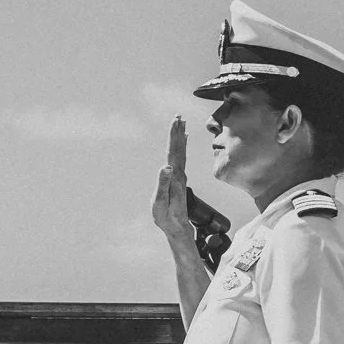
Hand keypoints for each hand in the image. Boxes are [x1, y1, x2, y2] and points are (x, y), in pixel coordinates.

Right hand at [152, 116, 192, 242]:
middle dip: (178, 132)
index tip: (176, 121)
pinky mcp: (178, 180)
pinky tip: (183, 142)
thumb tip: (166, 166)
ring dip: (180, 137)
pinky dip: (181, 147)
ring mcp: (180, 177)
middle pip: (179, 149)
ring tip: (181, 124)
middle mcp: (179, 174)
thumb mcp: (161, 202)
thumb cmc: (166, 217)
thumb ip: (163, 184)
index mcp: (174, 177)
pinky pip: (181, 159)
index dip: (174, 136)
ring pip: (181, 152)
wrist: (178, 227)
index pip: (174, 152)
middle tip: (179, 116)